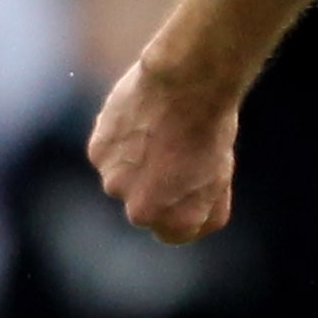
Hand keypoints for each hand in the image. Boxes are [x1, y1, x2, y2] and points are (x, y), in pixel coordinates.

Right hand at [87, 56, 237, 243]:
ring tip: (158, 132)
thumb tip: (187, 226)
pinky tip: (139, 119)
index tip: (187, 183)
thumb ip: (202, 210)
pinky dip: (119, 140)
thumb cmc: (210, 130)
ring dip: (134, 162)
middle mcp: (141, 212)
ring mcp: (115, 184)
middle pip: (144, 205)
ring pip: (123, 178)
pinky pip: (108, 153)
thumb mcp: (220, 178)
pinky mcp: (97, 154)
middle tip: (174, 151)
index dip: (179, 206)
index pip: (170, 233)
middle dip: (155, 186)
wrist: (187, 84)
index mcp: (176, 223)